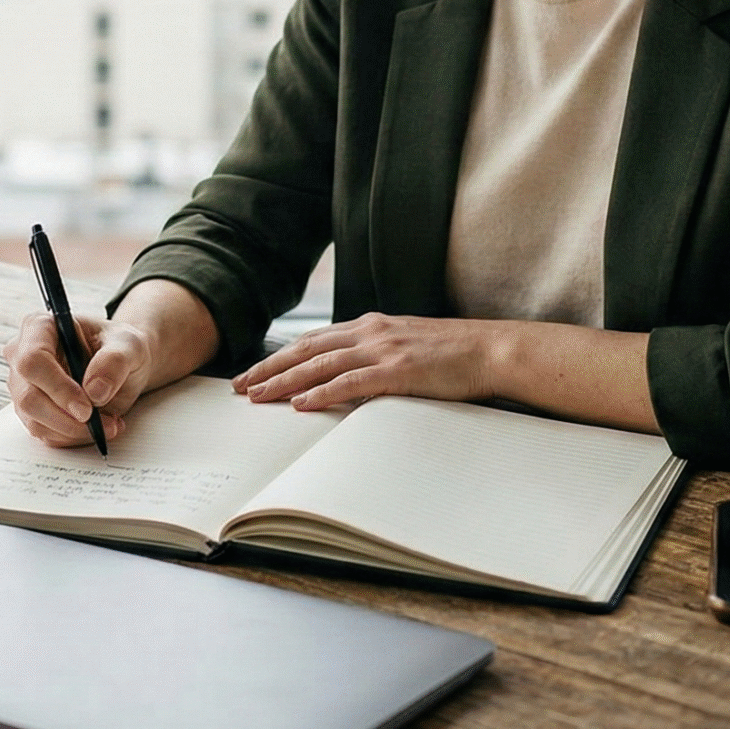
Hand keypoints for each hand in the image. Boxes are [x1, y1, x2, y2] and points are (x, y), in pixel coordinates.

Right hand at [2, 311, 155, 447]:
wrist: (121, 367)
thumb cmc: (119, 348)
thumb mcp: (129, 345)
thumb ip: (115, 361)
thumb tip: (95, 390)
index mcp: (40, 327)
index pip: (33, 360)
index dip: (58, 388)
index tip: (86, 408)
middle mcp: (22, 355)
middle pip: (28, 396)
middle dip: (67, 418)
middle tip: (100, 423)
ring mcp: (23, 386)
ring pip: (35, 421)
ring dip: (74, 431)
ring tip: (109, 423)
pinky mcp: (32, 411)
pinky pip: (45, 433)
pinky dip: (74, 436)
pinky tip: (98, 426)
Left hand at [231, 313, 499, 411]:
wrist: (489, 349)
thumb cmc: (451, 353)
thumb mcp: (405, 345)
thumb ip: (375, 353)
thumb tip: (347, 373)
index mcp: (370, 326)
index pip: (313, 341)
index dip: (279, 357)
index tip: (254, 373)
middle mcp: (369, 332)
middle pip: (306, 350)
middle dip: (269, 368)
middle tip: (240, 386)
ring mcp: (382, 349)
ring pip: (320, 365)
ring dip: (285, 382)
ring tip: (258, 396)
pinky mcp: (397, 370)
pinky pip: (351, 382)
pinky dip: (322, 392)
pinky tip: (301, 403)